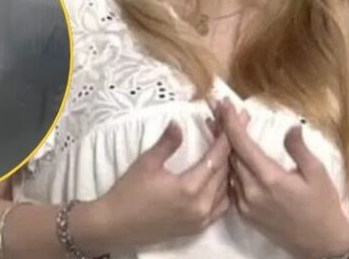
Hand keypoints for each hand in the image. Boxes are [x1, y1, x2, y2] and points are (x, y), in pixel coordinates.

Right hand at [95, 119, 231, 250]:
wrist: (116, 225)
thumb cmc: (129, 192)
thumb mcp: (147, 163)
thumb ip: (167, 143)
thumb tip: (178, 123)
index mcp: (189, 189)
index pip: (215, 159)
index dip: (225, 139)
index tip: (232, 122)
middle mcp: (201, 207)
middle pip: (224, 173)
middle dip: (229, 150)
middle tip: (233, 130)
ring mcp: (201, 220)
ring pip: (225, 190)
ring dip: (228, 169)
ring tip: (228, 149)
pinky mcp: (197, 227)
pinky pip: (221, 206)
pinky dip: (224, 189)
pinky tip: (221, 176)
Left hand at [214, 99, 348, 257]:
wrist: (321, 244)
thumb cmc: (323, 205)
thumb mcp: (317, 173)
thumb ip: (299, 148)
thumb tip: (291, 126)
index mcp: (269, 178)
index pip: (242, 144)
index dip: (230, 122)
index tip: (222, 104)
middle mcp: (252, 191)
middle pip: (230, 153)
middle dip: (222, 128)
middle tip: (215, 108)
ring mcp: (245, 204)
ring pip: (228, 168)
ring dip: (222, 145)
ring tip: (215, 124)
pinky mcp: (245, 214)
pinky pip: (231, 184)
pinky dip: (227, 165)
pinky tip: (226, 153)